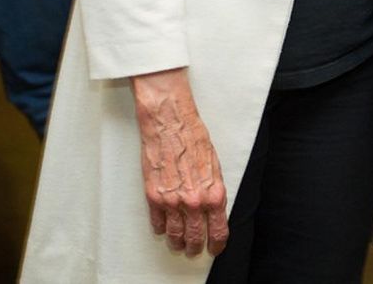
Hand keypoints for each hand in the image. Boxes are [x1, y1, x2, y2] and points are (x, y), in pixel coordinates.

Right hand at [131, 67, 228, 257]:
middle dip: (195, 247)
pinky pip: (157, 224)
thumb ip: (214, 189)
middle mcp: (193, 202)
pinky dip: (161, 228)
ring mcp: (172, 202)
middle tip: (193, 249)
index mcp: (213, 193)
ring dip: (177, 242)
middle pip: (195, 238)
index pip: (218, 230)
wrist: (170, 123)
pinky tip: (164, 226)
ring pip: (174, 236)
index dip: (217, 244)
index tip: (214, 248)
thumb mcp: (214, 164)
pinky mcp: (154, 197)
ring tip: (178, 243)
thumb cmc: (193, 137)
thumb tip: (214, 208)